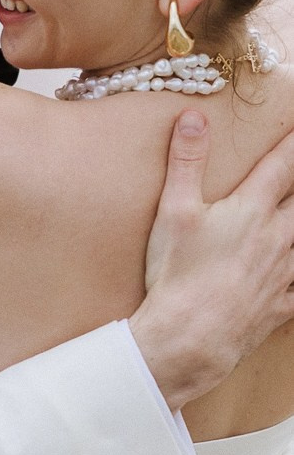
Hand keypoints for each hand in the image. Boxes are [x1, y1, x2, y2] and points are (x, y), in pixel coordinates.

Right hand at [130, 109, 293, 411]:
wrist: (191, 337)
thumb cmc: (178, 273)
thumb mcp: (174, 210)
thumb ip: (186, 161)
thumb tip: (194, 117)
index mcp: (251, 209)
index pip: (282, 165)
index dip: (292, 145)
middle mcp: (278, 236)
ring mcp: (284, 272)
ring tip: (293, 219)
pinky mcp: (283, 303)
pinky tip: (292, 272)